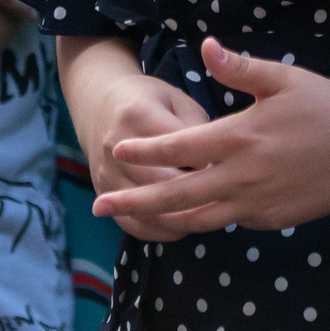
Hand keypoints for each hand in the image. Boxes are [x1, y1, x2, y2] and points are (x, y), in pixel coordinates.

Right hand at [66, 44, 211, 244]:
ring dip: (182, 217)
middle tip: (224, 194)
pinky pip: (133, 225)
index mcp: (138, 115)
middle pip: (162, 183)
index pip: (180, 148)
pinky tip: (183, 225)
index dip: (209, 160)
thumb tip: (219, 163)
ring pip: (148, 210)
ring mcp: (106, 173)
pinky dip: (161, 230)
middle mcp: (115, 148)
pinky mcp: (103, 192)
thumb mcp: (176, 100)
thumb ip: (197, 127)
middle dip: (197, 192)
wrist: (99, 105)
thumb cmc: (150, 101)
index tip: (230, 166)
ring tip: (209, 213)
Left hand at [98, 39, 329, 234]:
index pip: (178, 148)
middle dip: (134, 201)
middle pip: (176, 195)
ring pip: (198, 219)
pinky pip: (229, 221)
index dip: (144, 149)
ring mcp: (256, 204)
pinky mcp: (271, 219)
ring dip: (162, 219)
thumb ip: (239, 67)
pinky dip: (204, 220)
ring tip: (133, 220)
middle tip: (101, 205)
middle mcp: (241, 176)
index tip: (115, 148)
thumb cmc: (328, 109)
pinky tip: (188, 215)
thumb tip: (204, 45)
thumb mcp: (284, 79)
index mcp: (239, 138)